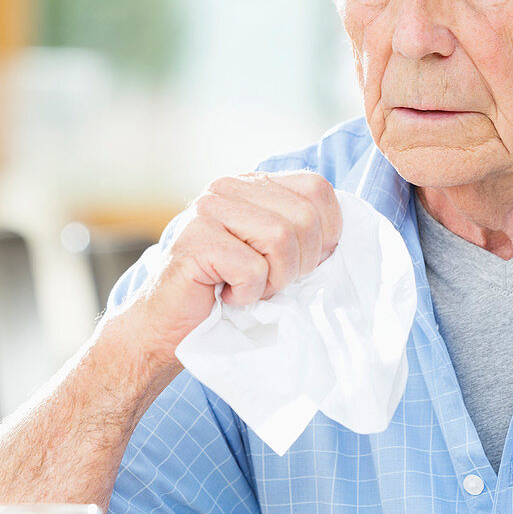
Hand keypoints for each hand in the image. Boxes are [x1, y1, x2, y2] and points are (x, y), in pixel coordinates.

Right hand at [116, 171, 342, 368]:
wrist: (168, 329)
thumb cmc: (227, 294)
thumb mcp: (274, 256)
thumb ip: (302, 233)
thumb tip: (344, 238)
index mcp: (253, 184)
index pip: (318, 188)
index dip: (326, 232)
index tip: (304, 264)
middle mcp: (229, 187)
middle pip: (304, 216)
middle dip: (300, 263)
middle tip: (271, 283)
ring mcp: (208, 210)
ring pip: (281, 239)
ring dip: (274, 280)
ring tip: (248, 289)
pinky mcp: (195, 240)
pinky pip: (252, 268)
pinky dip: (247, 294)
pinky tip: (225, 295)